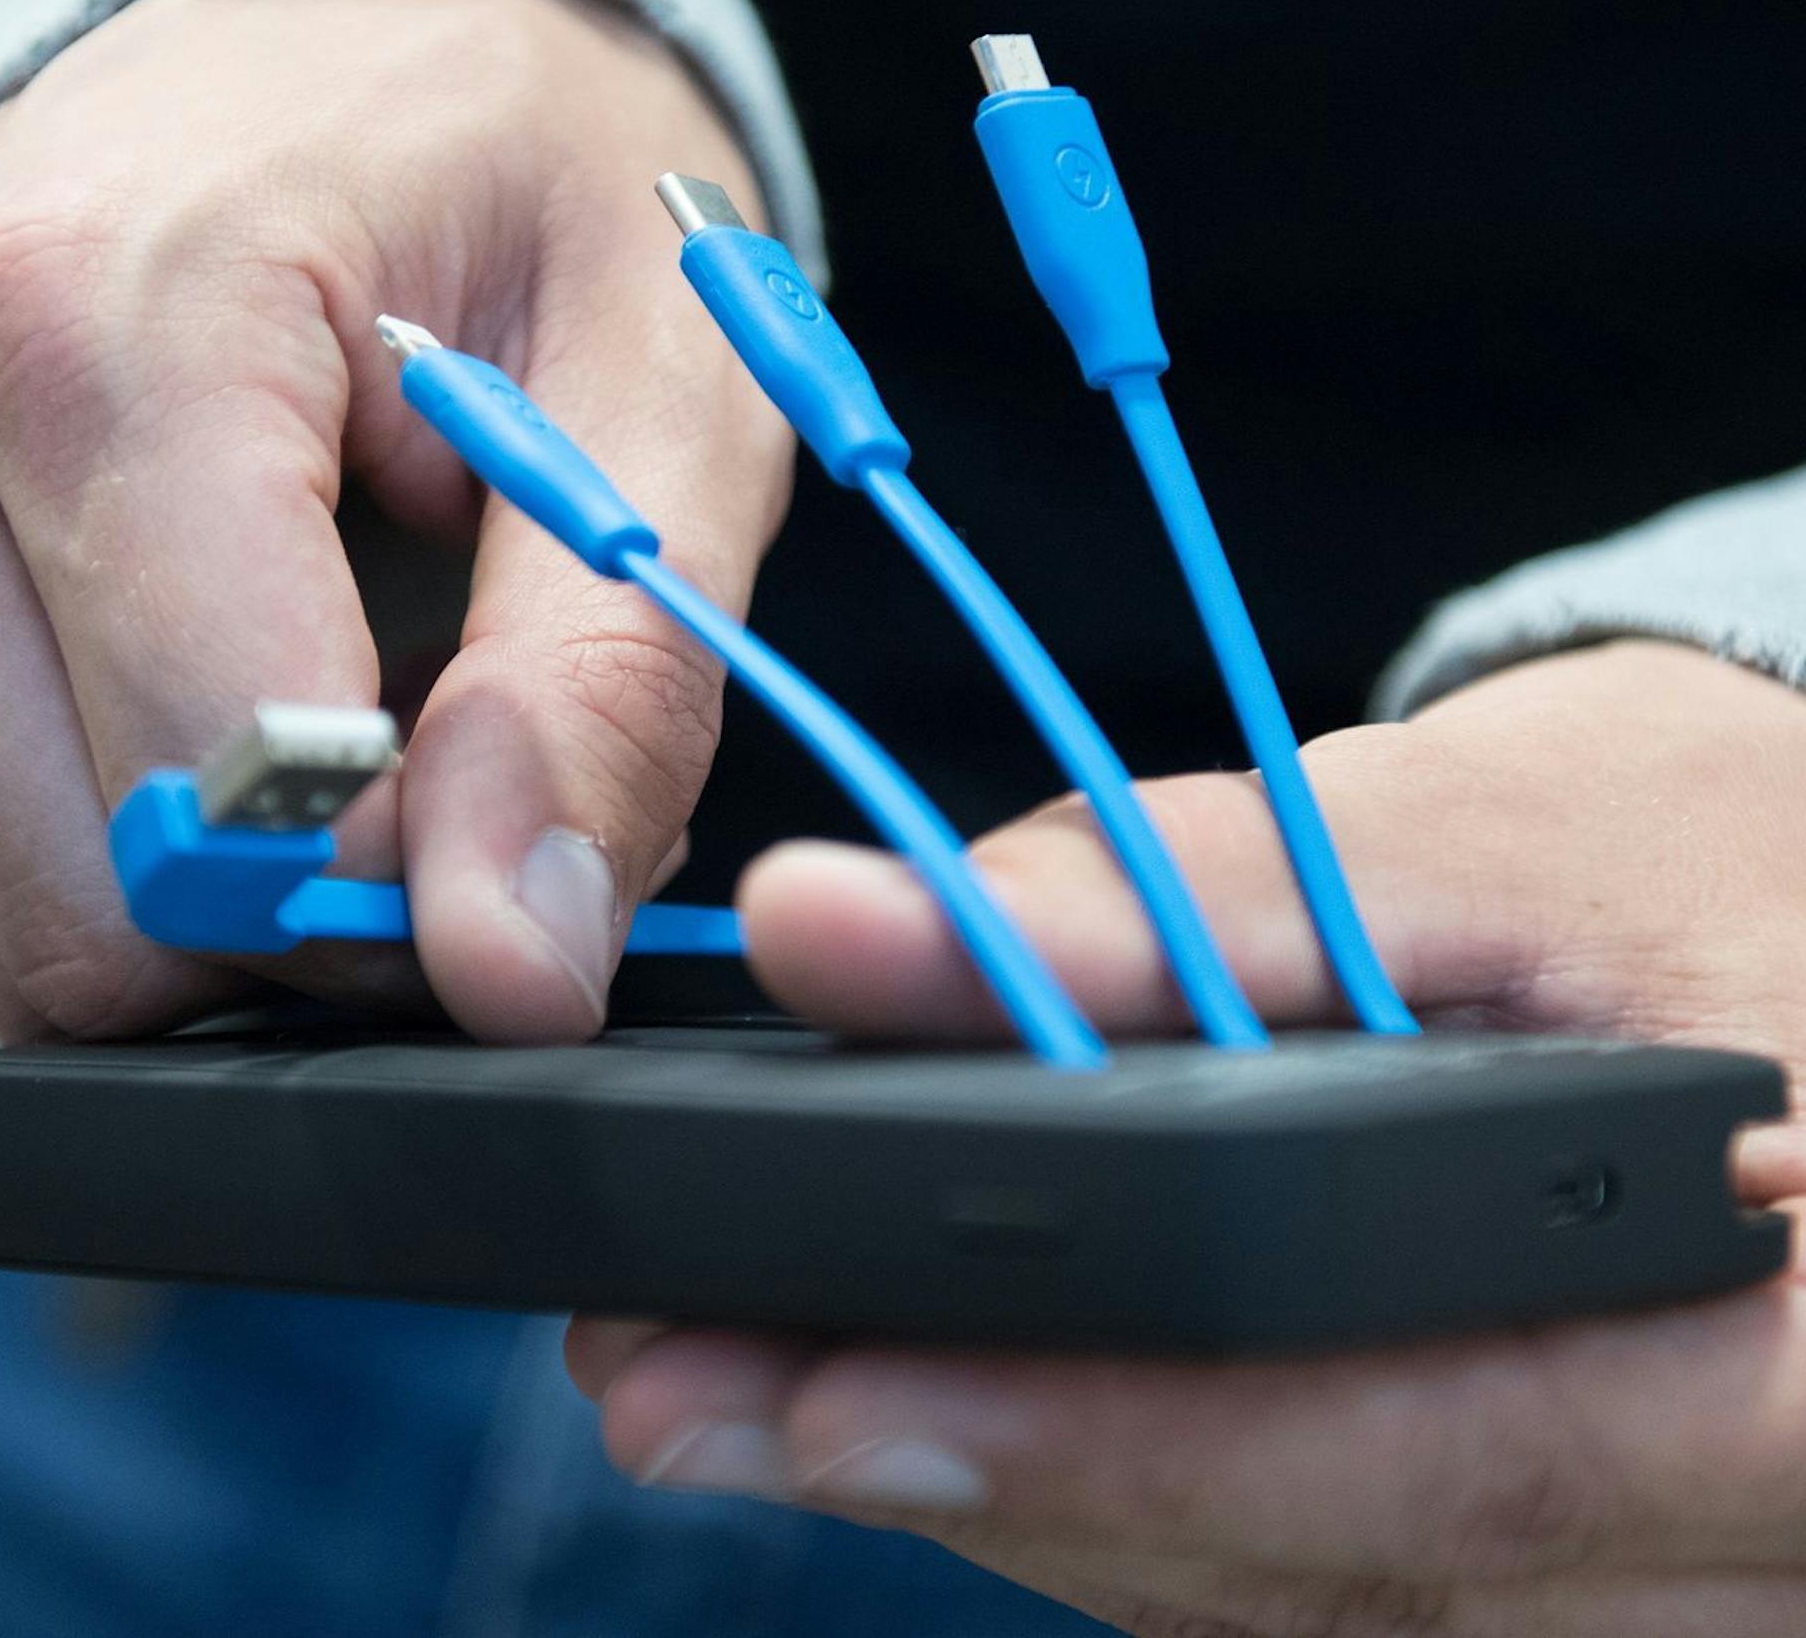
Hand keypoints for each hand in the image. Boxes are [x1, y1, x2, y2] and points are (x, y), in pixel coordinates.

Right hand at [0, 0, 788, 1042]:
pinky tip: (253, 695)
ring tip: (364, 700)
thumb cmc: (542, 170)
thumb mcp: (660, 394)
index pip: (214, 793)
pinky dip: (144, 829)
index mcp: (105, 326)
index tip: (532, 838)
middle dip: (313, 905)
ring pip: (11, 898)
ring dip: (232, 879)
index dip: (410, 885)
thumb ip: (597, 689)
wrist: (391, 25)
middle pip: (82, 898)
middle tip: (457, 758)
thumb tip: (518, 963)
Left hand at [570, 641, 1805, 1635]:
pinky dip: (1141, 1496)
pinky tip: (979, 1404)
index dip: (1114, 1443)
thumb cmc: (1705, 844)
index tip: (830, 1394)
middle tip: (697, 1393)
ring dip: (1036, 1502)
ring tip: (778, 1391)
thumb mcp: (1481, 832)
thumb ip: (1180, 904)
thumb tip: (856, 932)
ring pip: (1305, 1609)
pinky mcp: (1590, 1552)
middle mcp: (1764, 1533)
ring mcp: (1682, 1577)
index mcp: (1805, 1358)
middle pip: (1334, 1571)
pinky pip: (1330, 1581)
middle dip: (997, 1484)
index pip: (1433, 1451)